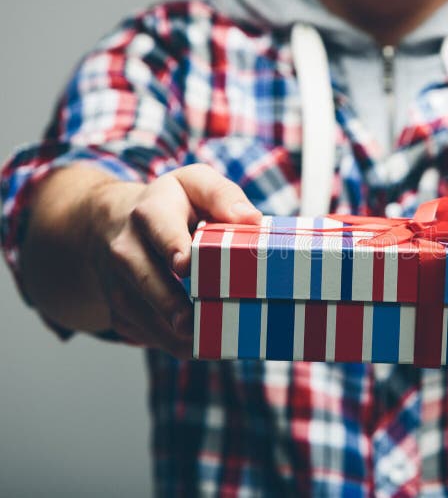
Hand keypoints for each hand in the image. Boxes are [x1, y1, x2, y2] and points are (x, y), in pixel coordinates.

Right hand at [85, 164, 261, 357]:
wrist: (111, 224)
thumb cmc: (171, 205)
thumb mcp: (196, 184)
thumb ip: (222, 196)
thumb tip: (251, 219)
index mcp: (150, 213)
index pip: (159, 229)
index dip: (172, 247)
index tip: (185, 266)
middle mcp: (126, 249)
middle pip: (144, 279)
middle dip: (168, 303)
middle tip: (193, 323)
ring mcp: (116, 283)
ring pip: (141, 315)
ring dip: (173, 335)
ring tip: (211, 345)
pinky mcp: (117, 310)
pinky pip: (143, 334)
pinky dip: (172, 345)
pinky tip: (202, 347)